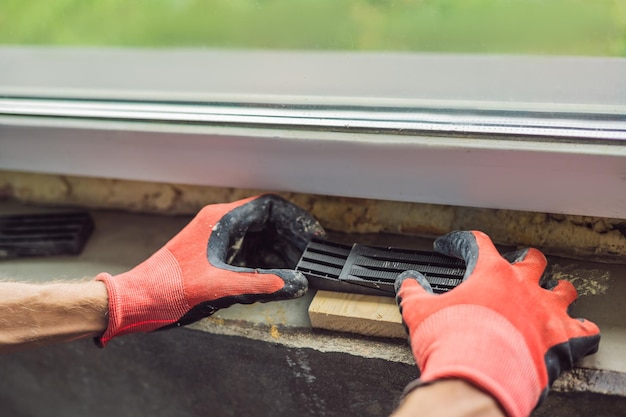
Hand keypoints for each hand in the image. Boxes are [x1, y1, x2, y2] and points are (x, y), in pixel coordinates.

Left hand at [95, 194, 324, 346]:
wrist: (136, 301)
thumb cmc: (166, 288)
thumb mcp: (220, 287)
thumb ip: (262, 284)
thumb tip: (295, 282)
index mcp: (221, 220)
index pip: (269, 206)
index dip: (296, 219)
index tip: (312, 234)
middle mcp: (219, 224)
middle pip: (267, 222)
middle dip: (291, 240)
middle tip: (308, 257)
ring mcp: (215, 238)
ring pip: (258, 238)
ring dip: (278, 253)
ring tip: (294, 270)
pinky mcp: (212, 255)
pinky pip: (247, 252)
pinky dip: (263, 263)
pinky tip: (272, 278)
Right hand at [394, 230, 599, 416]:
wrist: (479, 378)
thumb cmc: (452, 342)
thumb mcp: (419, 311)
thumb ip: (412, 291)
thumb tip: (407, 282)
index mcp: (490, 274)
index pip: (476, 243)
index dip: (460, 242)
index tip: (449, 247)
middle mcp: (523, 286)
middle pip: (531, 261)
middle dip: (523, 261)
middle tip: (514, 267)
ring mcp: (546, 311)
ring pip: (563, 290)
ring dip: (556, 291)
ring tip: (551, 294)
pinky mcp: (563, 339)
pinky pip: (584, 329)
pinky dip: (580, 329)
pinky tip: (574, 331)